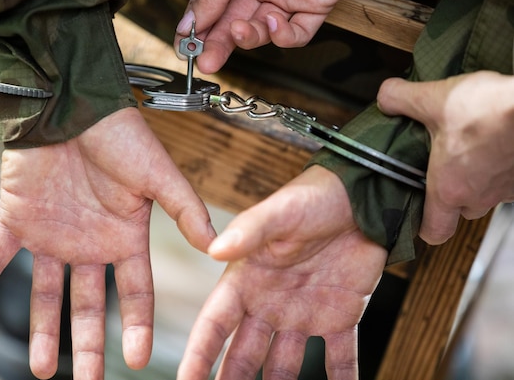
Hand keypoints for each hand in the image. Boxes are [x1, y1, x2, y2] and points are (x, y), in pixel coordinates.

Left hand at [0, 107, 214, 379]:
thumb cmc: (120, 136)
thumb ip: (185, 210)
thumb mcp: (159, 176)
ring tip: (41, 370)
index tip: (137, 360)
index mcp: (125, 236)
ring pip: (45, 293)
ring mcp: (52, 236)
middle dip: (89, 344)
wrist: (72, 104)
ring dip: (41, 330)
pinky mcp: (16, 221)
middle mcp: (89, 243)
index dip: (137, 325)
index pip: (135, 292)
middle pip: (89, 304)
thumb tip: (217, 245)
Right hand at [174, 0, 356, 72]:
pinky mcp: (314, 8)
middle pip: (236, 26)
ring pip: (263, 33)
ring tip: (239, 31)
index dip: (199, 31)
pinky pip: (297, 34)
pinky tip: (274, 22)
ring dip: (249, 37)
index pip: (213, 9)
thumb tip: (190, 22)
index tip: (186, 49)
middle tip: (206, 60)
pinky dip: (284, 36)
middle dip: (219, 44)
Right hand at [177, 166, 386, 379]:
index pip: (215, 323)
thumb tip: (215, 249)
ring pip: (283, 366)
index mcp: (246, 278)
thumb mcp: (280, 212)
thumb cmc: (314, 197)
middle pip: (243, 354)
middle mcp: (268, 302)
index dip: (199, 354)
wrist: (361, 199)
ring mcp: (303, 313)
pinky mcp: (339, 317)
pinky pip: (338, 358)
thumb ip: (249, 230)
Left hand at [377, 71, 513, 243]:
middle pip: (461, 211)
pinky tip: (495, 143)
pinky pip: (508, 181)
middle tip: (442, 168)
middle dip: (452, 194)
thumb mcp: (432, 100)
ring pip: (487, 195)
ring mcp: (507, 190)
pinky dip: (500, 168)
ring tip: (470, 150)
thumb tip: (385, 96)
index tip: (418, 212)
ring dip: (478, 179)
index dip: (424, 226)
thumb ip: (400, 99)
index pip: (434, 232)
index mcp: (448, 189)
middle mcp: (479, 197)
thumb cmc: (489, 111)